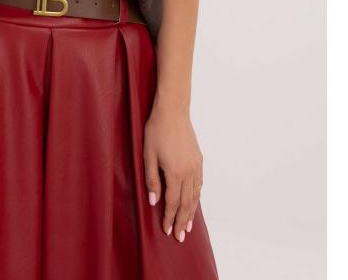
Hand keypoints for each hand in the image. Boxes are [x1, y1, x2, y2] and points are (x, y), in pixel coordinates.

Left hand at [143, 105, 203, 242]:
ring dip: (191, 212)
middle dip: (182, 221)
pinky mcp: (199, 159)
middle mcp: (189, 172)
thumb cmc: (156, 130)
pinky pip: (199, 183)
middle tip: (180, 237)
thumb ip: (151, 179)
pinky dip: (197, 197)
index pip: (172, 202)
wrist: (173, 111)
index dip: (169, 218)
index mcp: (175, 173)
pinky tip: (194, 202)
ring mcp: (196, 166)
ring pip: (195, 195)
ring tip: (188, 226)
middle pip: (186, 203)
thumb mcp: (148, 154)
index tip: (167, 230)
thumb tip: (154, 201)